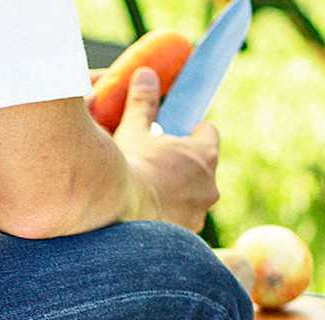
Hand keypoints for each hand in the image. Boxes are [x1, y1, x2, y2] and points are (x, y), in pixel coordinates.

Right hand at [112, 67, 219, 230]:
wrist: (115, 215)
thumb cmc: (129, 169)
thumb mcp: (133, 131)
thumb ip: (143, 103)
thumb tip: (146, 74)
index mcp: (204, 155)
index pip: (208, 134)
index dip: (191, 133)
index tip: (174, 135)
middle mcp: (209, 187)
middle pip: (201, 171)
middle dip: (181, 168)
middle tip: (154, 168)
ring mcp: (197, 217)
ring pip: (190, 201)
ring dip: (174, 198)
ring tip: (146, 198)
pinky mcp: (181, 240)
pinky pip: (176, 227)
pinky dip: (164, 222)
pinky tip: (143, 220)